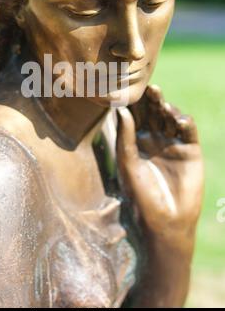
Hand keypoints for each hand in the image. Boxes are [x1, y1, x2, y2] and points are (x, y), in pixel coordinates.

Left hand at [116, 85, 203, 249]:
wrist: (165, 222)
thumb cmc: (140, 196)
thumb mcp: (128, 164)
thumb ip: (125, 138)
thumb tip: (120, 110)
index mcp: (136, 141)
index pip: (135, 116)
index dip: (133, 103)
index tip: (127, 89)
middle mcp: (154, 139)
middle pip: (153, 113)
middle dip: (151, 100)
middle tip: (149, 88)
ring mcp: (172, 143)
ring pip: (171, 117)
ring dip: (167, 107)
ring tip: (161, 102)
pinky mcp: (190, 150)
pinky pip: (188, 131)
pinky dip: (184, 122)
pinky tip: (178, 119)